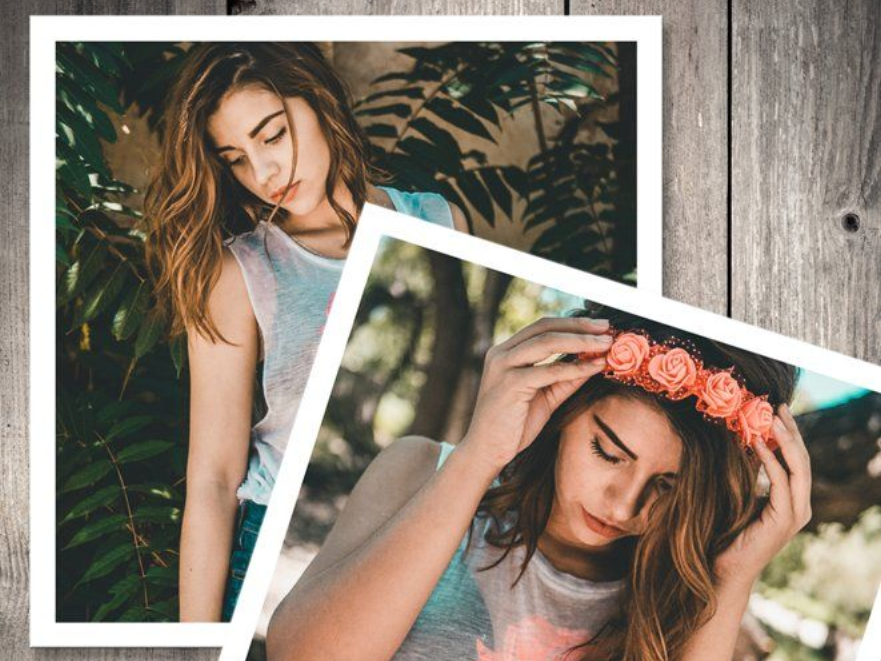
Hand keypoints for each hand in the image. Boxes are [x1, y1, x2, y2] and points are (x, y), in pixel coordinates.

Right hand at [458, 316, 611, 475]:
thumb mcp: (545, 397)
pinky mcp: (510, 384)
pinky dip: (575, 367)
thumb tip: (595, 361)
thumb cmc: (513, 426)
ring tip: (606, 345)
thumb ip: (566, 378)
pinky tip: (594, 367)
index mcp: (506, 352)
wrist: (486, 451)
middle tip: (607, 329)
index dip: (572, 324)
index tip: (599, 327)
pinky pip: (549, 371)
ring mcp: (503, 367)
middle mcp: (501, 353)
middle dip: (580, 327)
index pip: (542, 327)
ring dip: (581, 341)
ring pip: (547, 342)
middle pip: (545, 328)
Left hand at [714, 404, 812, 590]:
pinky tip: (757, 443)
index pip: (795, 459)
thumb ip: (747, 472)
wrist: (722, 567)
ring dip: (785, 440)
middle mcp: (799, 506)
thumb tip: (739, 440)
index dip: (788, 433)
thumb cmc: (725, 531)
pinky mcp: (784, 521)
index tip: (776, 408)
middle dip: (791, 430)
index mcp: (791, 499)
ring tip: (772, 418)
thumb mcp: (738, 493)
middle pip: (801, 459)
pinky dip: (771, 461)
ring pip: (798, 469)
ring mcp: (795, 515)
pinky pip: (782, 484)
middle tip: (778, 405)